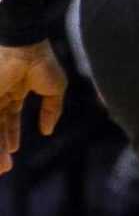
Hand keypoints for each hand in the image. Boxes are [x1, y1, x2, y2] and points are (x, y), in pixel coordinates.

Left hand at [0, 41, 65, 174]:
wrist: (26, 48)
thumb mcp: (55, 89)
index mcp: (14, 91)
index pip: (9, 118)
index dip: (11, 134)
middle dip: (1, 146)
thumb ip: (52, 110)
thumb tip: (47, 130)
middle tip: (5, 166)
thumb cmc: (43, 63)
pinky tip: (4, 151)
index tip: (12, 150)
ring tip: (4, 166)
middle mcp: (0, 96)